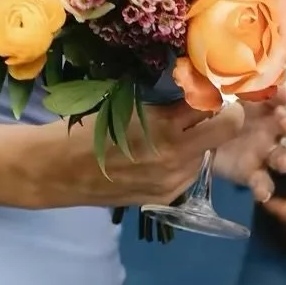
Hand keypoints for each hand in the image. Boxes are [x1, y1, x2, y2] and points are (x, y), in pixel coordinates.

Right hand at [32, 100, 247, 209]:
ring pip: (206, 155)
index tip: (217, 87)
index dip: (218, 93)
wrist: (61, 169)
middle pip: (225, 131)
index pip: (212, 104)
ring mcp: (174, 181)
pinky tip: (160, 157)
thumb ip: (167, 104)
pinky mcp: (168, 197)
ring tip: (173, 135)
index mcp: (164, 126)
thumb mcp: (128, 105)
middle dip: (225, 116)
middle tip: (214, 108)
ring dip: (199, 142)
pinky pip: (190, 174)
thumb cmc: (89, 128)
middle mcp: (177, 157)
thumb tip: (199, 91)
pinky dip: (184, 162)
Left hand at [212, 86, 285, 203]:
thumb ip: (216, 94)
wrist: (194, 143)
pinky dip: (265, 189)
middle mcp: (271, 127)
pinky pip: (265, 182)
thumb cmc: (209, 114)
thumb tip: (216, 84)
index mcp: (263, 104)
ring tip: (285, 165)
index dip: (283, 93)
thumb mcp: (210, 99)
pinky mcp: (254, 174)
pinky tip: (262, 194)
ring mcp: (266, 153)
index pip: (280, 95)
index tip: (280, 93)